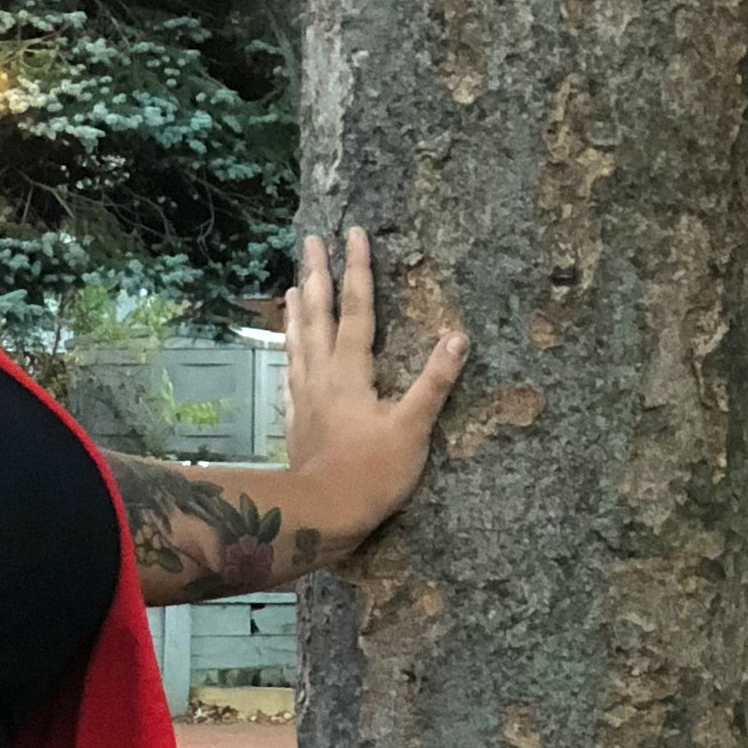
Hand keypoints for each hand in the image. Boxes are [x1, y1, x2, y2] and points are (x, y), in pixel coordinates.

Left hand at [284, 229, 466, 544]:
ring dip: (298, 310)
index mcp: (351, 371)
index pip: (358, 309)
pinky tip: (289, 350)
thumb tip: (458, 336)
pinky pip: (291, 373)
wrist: (320, 513)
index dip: (358, 270)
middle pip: (319, 315)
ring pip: (299, 340)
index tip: (354, 234)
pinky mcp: (296, 418)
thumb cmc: (370, 473)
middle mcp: (322, 375)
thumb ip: (434, 383)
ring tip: (293, 285)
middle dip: (317, 275)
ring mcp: (304, 396)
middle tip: (309, 240)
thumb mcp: (413, 429)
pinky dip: (290, 352)